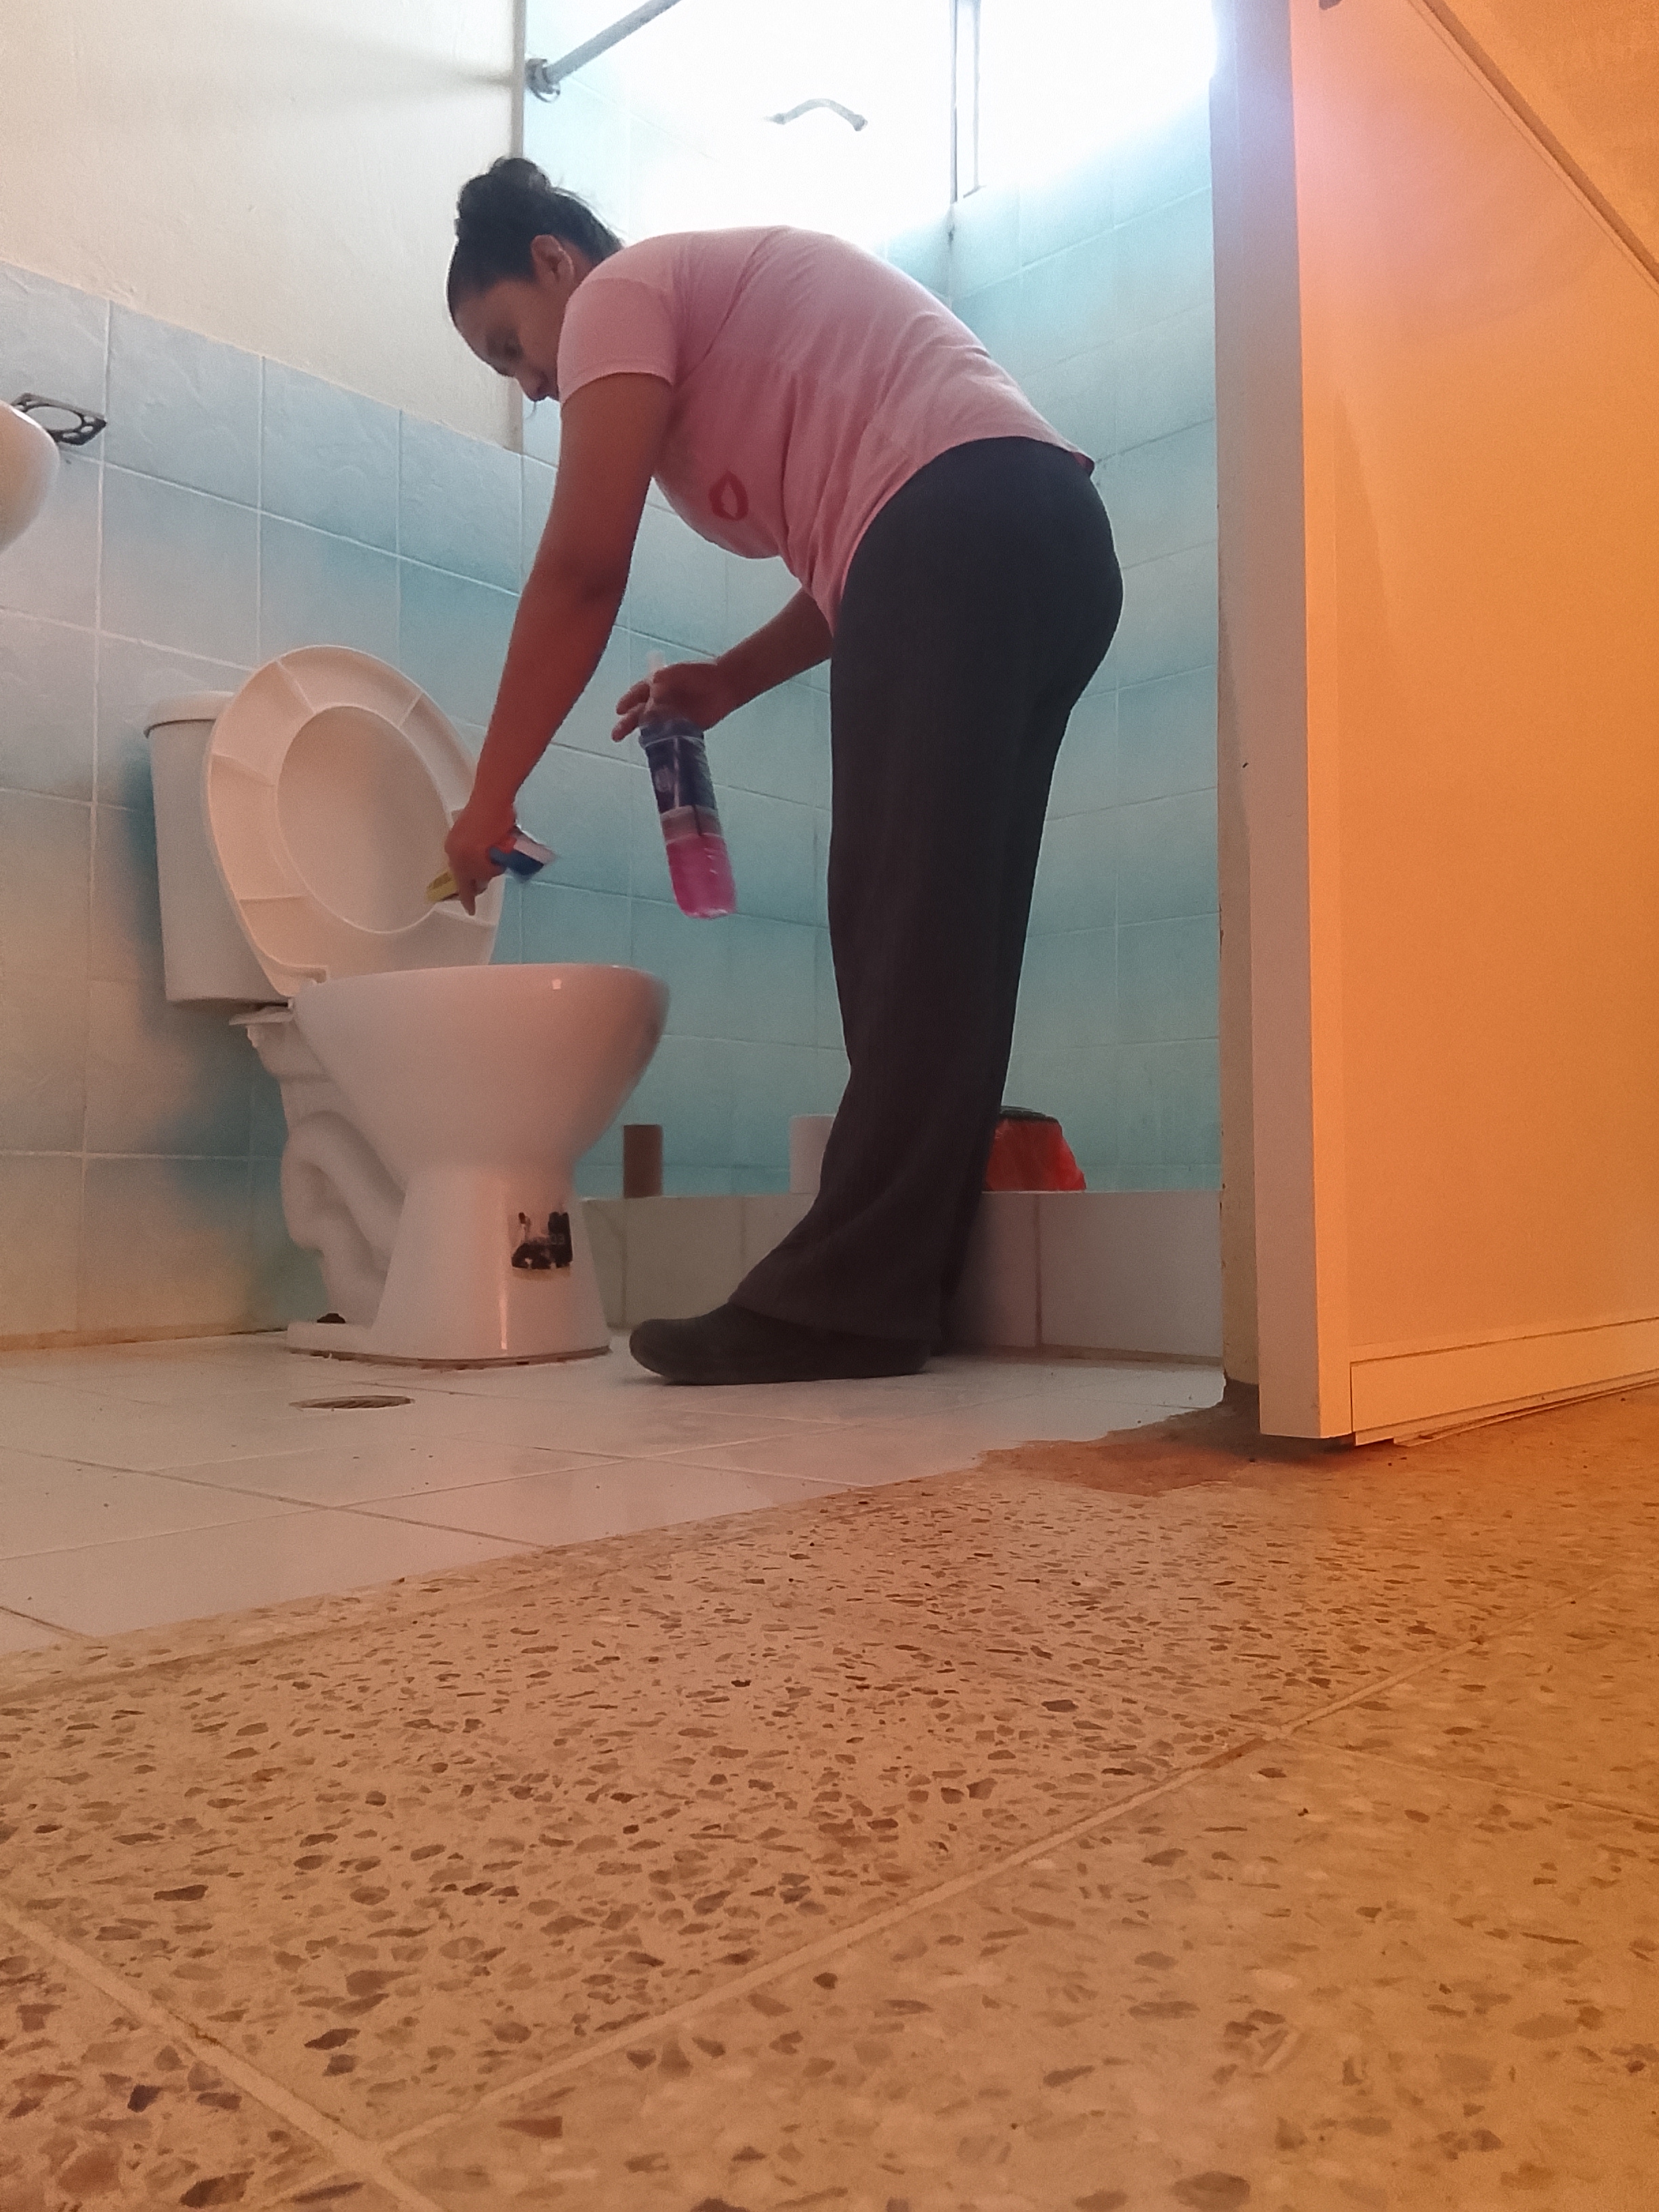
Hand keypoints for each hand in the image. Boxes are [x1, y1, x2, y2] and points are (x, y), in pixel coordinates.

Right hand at [443, 789, 517, 914]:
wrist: (494, 795)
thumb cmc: (494, 827)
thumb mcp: (492, 858)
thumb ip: (485, 873)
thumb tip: (483, 879)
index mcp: (457, 859)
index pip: (462, 887)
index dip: (467, 899)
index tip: (471, 910)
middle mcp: (453, 849)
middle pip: (463, 873)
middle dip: (474, 880)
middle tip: (486, 883)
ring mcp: (458, 836)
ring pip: (468, 860)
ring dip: (479, 866)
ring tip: (494, 864)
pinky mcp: (467, 825)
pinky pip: (472, 847)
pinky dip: (480, 853)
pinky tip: (493, 848)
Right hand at [611, 657, 740, 741]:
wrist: (724, 684)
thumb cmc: (698, 674)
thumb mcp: (674, 673)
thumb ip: (659, 685)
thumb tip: (650, 703)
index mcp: (656, 685)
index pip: (636, 694)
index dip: (627, 702)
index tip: (619, 710)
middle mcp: (661, 702)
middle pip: (640, 714)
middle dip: (627, 724)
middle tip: (617, 734)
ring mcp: (672, 716)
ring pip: (653, 727)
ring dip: (645, 734)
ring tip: (639, 739)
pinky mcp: (684, 728)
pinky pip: (669, 737)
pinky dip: (662, 742)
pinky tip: (657, 746)